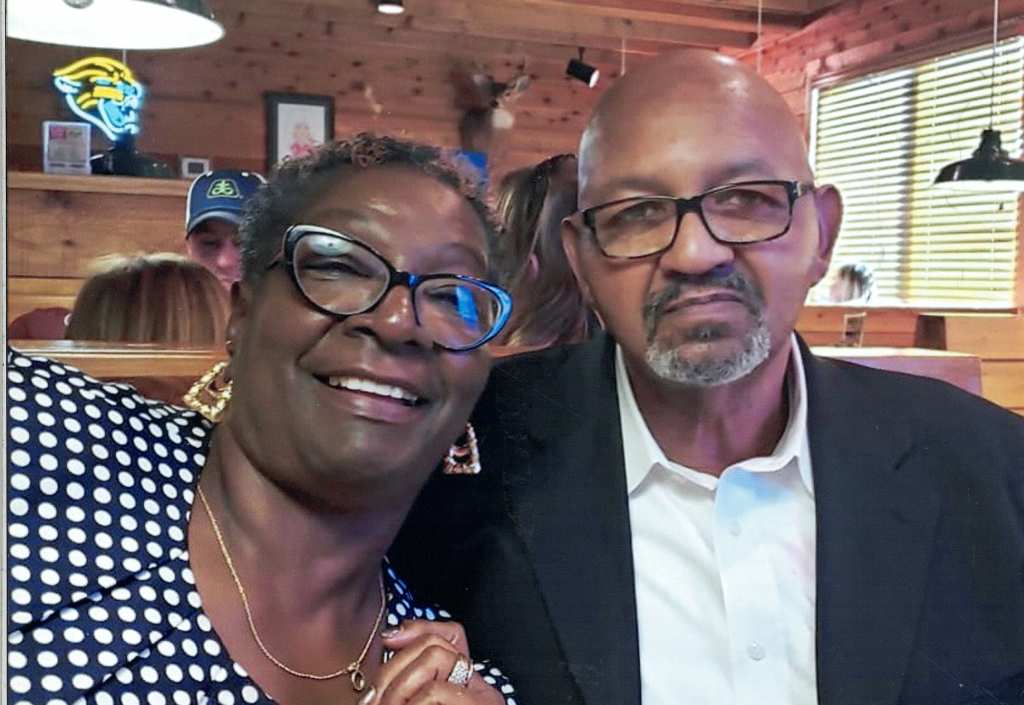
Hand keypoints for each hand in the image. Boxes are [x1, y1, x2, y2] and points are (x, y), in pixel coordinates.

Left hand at [358, 619, 504, 704]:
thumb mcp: (406, 693)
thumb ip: (407, 668)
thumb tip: (393, 634)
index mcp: (466, 686)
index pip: (452, 634)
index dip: (419, 629)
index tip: (388, 640)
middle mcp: (482, 689)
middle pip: (436, 644)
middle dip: (395, 671)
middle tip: (376, 701)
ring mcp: (486, 699)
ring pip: (435, 657)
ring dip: (400, 689)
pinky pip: (435, 691)